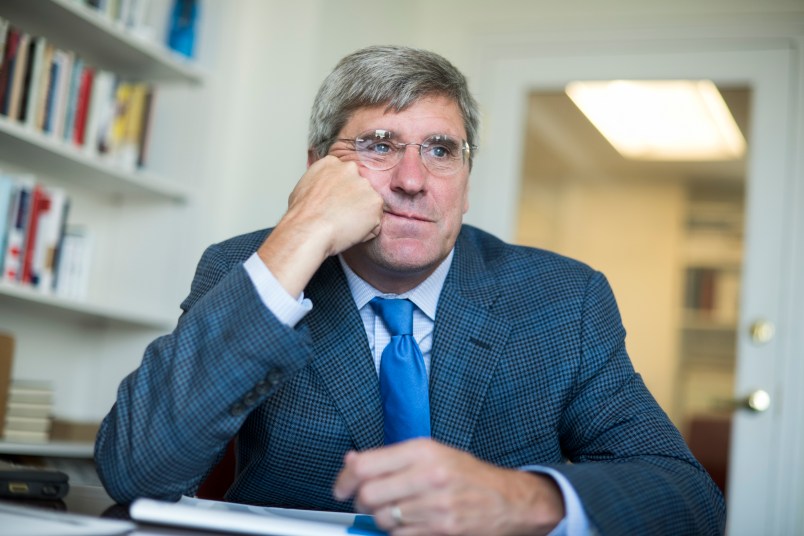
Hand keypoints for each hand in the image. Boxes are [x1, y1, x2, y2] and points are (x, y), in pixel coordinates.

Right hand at [257, 156, 382, 296]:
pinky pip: (375, 221)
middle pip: (358, 188)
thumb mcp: (303, 188)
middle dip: (353, 202)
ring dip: (361, 217)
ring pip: (368, 205)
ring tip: (342, 226)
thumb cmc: (302, 215)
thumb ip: (319, 183)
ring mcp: (364, 184)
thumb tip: (322, 191)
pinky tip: (350, 232)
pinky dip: (367, 230)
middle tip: (339, 217)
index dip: (341, 193)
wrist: (309, 229)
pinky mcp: (375, 201)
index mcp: (331, 163)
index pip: (344, 176)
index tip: (335, 204)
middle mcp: (350, 169)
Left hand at [333, 439, 564, 535]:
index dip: (344, 478)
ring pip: (381, 518)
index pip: (365, 465)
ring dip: (381, 517)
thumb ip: (391, 457)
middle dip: (360, 500)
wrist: (507, 501)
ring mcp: (434, 506)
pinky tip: (410, 522)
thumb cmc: (468, 475)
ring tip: (395, 509)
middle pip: (368, 494)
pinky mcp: (440, 531)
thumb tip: (352, 460)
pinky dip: (397, 532)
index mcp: (423, 451)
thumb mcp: (432, 453)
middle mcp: (428, 476)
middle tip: (366, 499)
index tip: (341, 486)